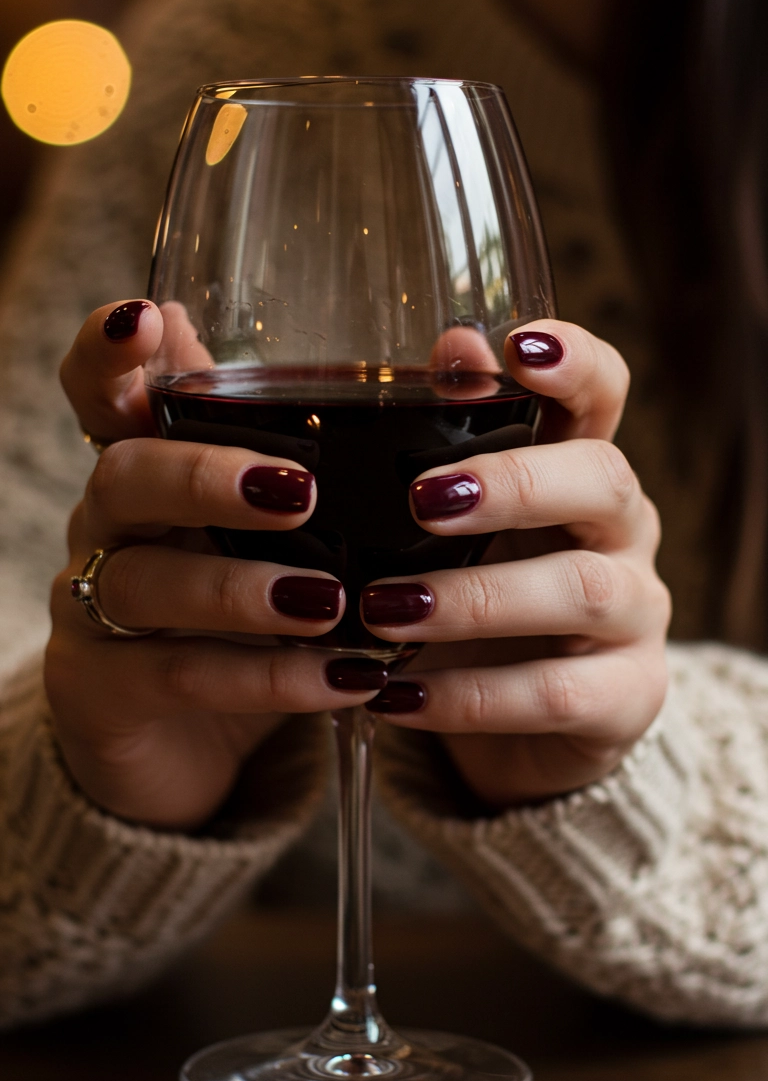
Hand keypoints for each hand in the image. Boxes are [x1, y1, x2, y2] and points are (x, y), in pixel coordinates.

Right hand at [46, 300, 387, 828]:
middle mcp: (109, 527)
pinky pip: (181, 676)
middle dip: (206, 476)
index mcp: (147, 466)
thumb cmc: (248, 611)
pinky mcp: (109, 690)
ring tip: (328, 603)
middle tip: (299, 490)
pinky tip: (346, 680)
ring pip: (146, 583)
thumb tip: (454, 355)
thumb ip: (348, 449)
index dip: (108, 353)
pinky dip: (269, 678)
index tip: (148, 317)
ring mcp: (96, 609)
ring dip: (240, 590)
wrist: (182, 748)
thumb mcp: (289, 530)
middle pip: (125, 476)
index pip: (101, 391)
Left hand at [360, 320, 670, 807]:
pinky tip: (395, 699)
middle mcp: (624, 534)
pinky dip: (470, 699)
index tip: (517, 346)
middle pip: (602, 480)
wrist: (527, 733)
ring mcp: (635, 617)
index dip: (573, 364)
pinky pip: (554, 695)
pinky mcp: (624, 700)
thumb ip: (448, 447)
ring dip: (476, 600)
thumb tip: (450, 348)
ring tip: (385, 611)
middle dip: (514, 484)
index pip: (603, 396)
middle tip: (422, 500)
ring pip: (578, 591)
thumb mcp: (455, 531)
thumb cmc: (483, 605)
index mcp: (580, 475)